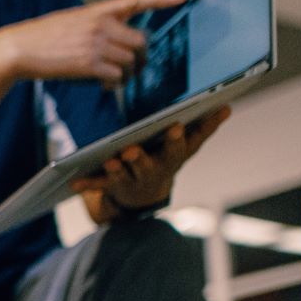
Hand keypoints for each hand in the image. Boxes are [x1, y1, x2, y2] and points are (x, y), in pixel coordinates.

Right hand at [0, 0, 188, 84]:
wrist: (18, 49)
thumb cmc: (42, 37)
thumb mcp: (72, 21)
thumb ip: (96, 27)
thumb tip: (117, 46)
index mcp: (98, 11)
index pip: (136, 1)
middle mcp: (101, 25)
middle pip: (141, 42)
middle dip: (140, 57)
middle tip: (133, 68)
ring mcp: (97, 44)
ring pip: (131, 61)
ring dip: (127, 74)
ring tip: (113, 78)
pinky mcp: (90, 64)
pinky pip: (118, 77)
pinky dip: (115, 84)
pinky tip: (104, 85)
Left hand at [72, 106, 230, 212]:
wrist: (146, 195)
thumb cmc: (168, 158)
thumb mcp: (189, 145)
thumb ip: (205, 126)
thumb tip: (227, 106)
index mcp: (175, 156)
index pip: (180, 146)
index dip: (177, 139)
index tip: (174, 127)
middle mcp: (156, 169)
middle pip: (151, 164)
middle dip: (143, 158)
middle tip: (133, 149)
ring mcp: (134, 179)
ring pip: (125, 174)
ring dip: (118, 169)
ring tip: (110, 160)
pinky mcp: (114, 185)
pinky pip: (100, 184)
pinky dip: (87, 183)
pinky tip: (74, 182)